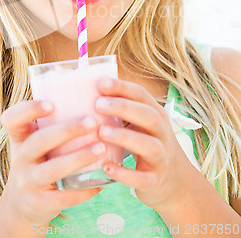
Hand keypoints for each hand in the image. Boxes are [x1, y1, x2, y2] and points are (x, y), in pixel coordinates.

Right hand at [0, 100, 104, 226]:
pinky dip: (83, 190)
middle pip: (39, 141)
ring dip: (78, 158)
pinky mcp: (39, 204)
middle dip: (66, 130)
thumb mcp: (36, 142)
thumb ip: (54, 122)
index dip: (28, 110)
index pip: (12, 118)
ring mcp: (28, 182)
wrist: (23, 205)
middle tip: (92, 121)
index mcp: (19, 138)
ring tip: (101, 148)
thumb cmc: (40, 161)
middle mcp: (19, 158)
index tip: (51, 104)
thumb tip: (93, 90)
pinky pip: (63, 197)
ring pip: (52, 170)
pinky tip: (101, 181)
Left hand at [95, 77, 195, 210]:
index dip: (122, 88)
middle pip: (149, 116)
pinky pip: (142, 178)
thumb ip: (124, 108)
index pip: (142, 95)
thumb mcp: (143, 124)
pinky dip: (125, 174)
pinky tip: (107, 167)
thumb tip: (90, 88)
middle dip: (124, 107)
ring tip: (101, 133)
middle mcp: (162, 134)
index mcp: (156, 115)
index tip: (101, 83)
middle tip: (98, 104)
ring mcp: (161, 158)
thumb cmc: (149, 144)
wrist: (176, 182)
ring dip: (125, 137)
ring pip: (149, 146)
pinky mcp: (155, 181)